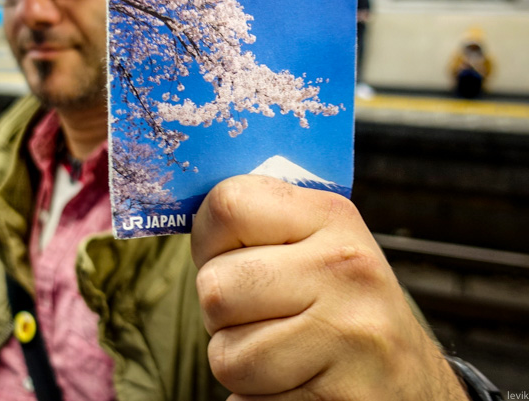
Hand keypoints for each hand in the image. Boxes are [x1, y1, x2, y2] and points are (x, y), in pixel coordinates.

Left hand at [192, 174, 466, 399]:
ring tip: (283, 355)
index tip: (231, 258)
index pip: (226, 205)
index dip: (209, 241)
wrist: (412, 389)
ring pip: (226, 356)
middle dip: (222, 315)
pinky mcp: (341, 398)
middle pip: (215, 288)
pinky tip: (298, 387)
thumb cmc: (340, 310)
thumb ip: (258, 223)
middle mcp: (346, 269)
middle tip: (264, 319)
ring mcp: (350, 335)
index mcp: (332, 217)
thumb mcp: (315, 246)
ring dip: (240, 366)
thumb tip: (175, 210)